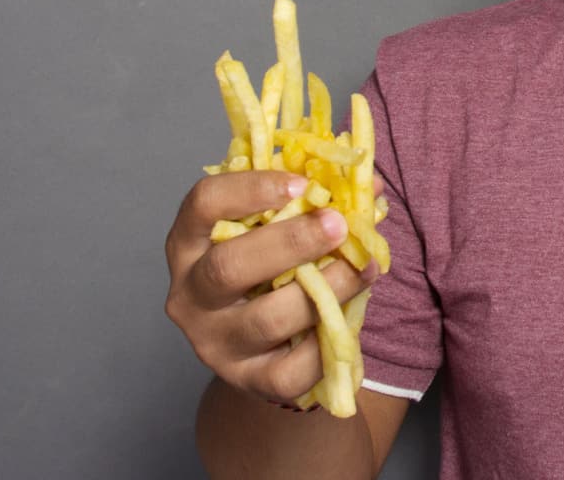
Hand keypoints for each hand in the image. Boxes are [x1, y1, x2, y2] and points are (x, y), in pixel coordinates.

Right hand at [164, 170, 379, 406]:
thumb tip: (373, 186)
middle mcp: (191, 295)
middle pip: (229, 266)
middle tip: (339, 225)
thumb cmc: (271, 270)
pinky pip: (291, 370)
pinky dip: (326, 342)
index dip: (251, 189)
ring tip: (364, 268)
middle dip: (291, 241)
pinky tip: (347, 319)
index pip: (203, 205)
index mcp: (190, 244)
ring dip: (326, 288)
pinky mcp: (248, 381)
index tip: (302, 183)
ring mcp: (216, 343)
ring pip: (268, 319)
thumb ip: (310, 204)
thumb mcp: (276, 230)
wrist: (266, 347)